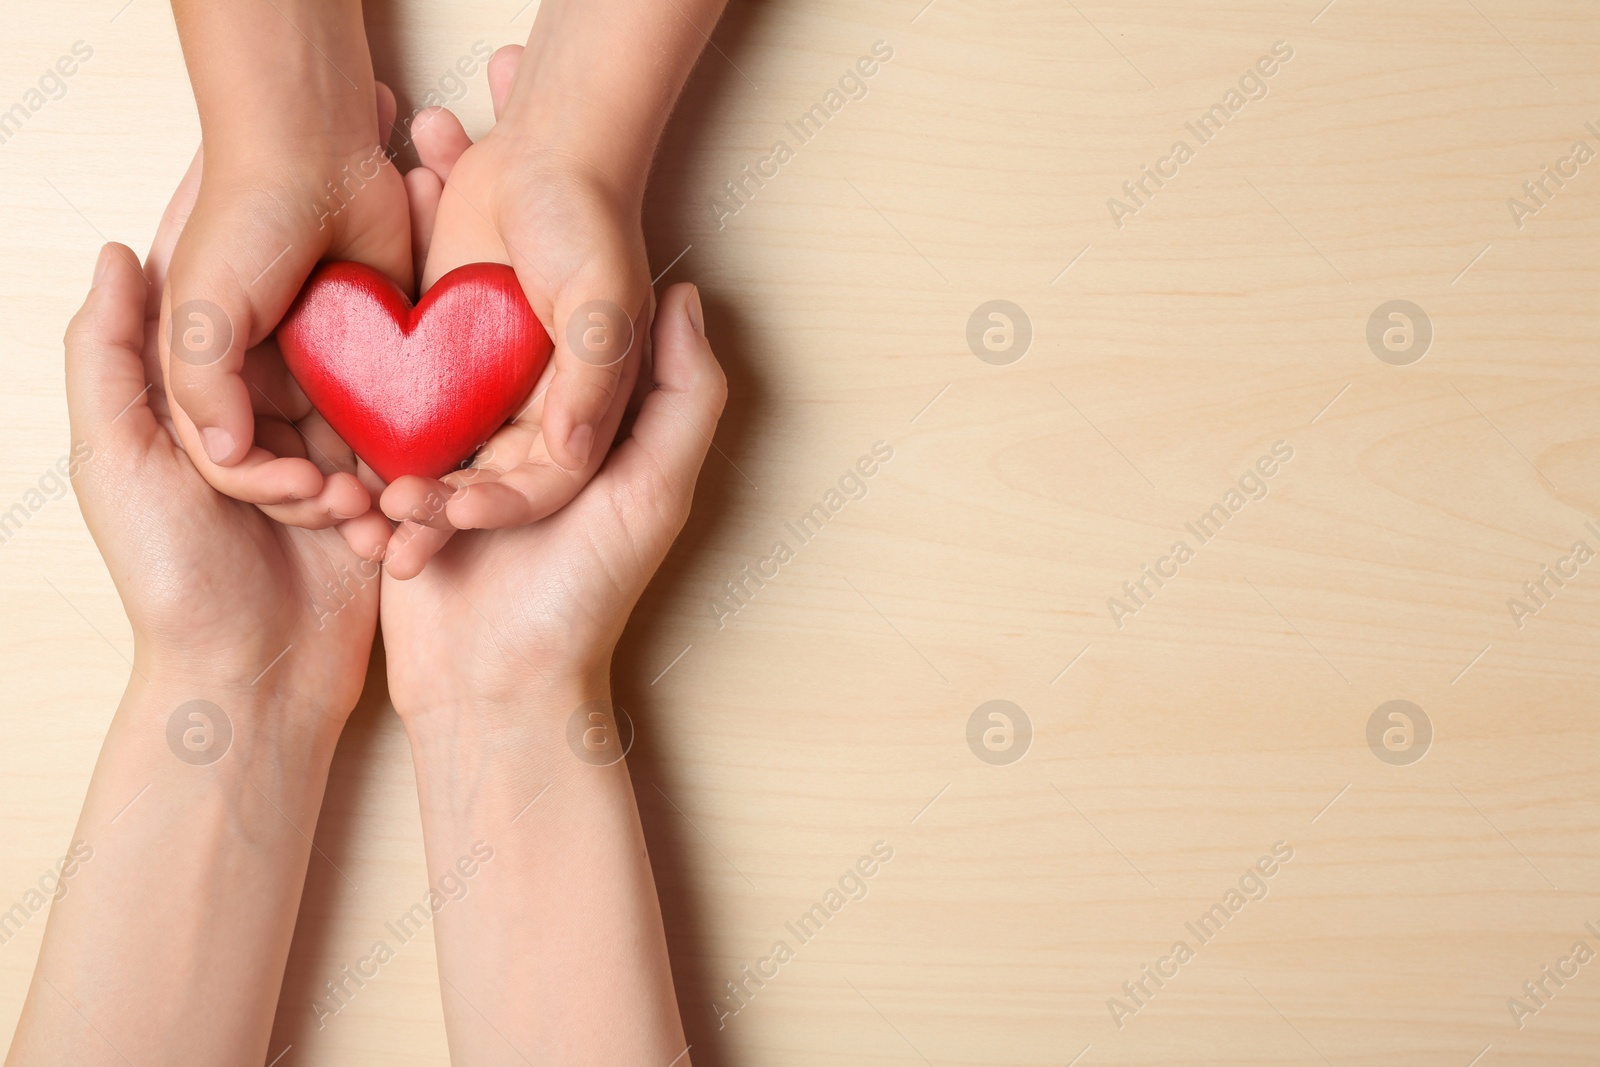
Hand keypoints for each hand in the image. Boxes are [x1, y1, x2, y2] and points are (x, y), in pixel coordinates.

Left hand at [70, 149, 384, 729]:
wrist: (249, 683)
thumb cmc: (171, 577)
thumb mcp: (113, 460)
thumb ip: (110, 358)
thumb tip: (120, 251)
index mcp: (208, 403)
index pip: (238, 309)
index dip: (264, 247)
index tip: (293, 177)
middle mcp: (272, 421)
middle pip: (323, 342)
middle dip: (355, 312)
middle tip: (395, 243)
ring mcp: (332, 460)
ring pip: (375, 394)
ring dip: (384, 401)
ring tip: (392, 390)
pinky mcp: (380, 501)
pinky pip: (407, 456)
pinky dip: (407, 461)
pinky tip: (404, 465)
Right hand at [159, 62, 411, 530]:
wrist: (315, 150)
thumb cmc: (242, 221)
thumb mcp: (201, 309)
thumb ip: (201, 384)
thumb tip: (225, 453)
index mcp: (215, 380)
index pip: (238, 464)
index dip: (270, 489)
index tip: (310, 494)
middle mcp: (269, 381)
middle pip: (299, 468)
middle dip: (330, 502)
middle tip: (364, 516)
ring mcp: (329, 368)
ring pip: (353, 450)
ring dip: (374, 485)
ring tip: (399, 502)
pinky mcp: (385, 351)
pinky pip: (399, 410)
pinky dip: (411, 441)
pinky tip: (431, 468)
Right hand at [380, 92, 723, 714]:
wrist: (500, 695)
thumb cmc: (586, 595)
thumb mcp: (655, 492)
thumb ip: (679, 396)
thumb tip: (687, 294)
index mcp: (580, 418)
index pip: (556, 303)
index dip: (534, 224)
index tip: (510, 148)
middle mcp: (520, 427)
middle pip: (480, 309)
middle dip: (452, 225)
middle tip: (427, 146)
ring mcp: (455, 455)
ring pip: (420, 351)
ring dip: (399, 274)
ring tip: (374, 194)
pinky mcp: (399, 487)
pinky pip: (374, 419)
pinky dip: (358, 370)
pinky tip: (338, 290)